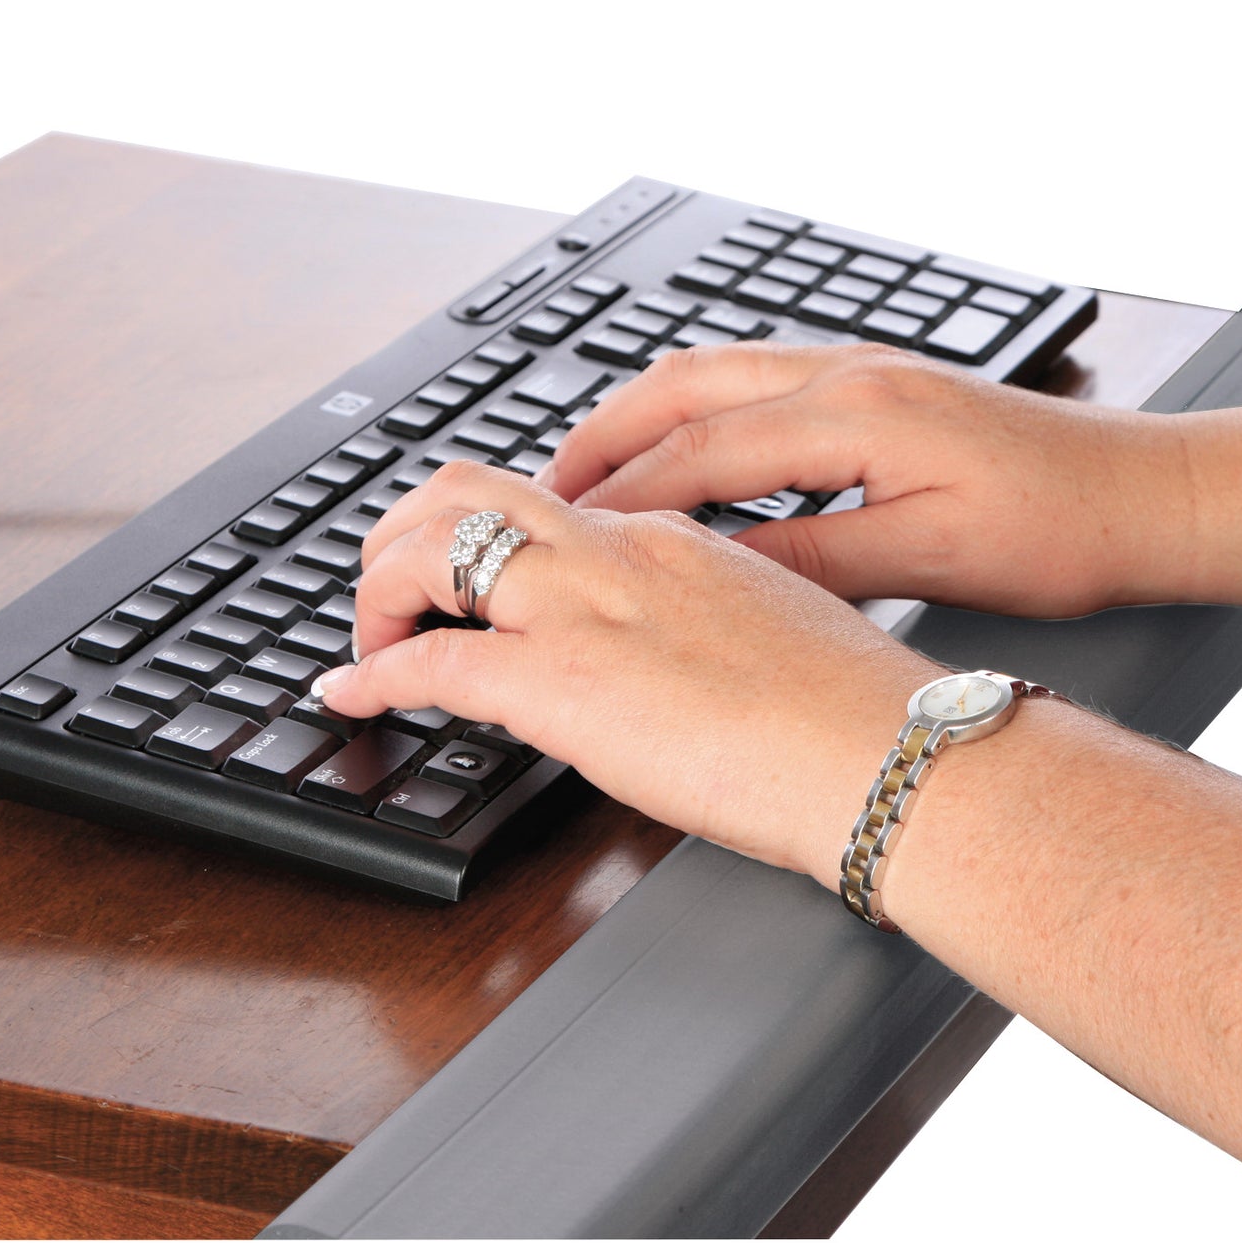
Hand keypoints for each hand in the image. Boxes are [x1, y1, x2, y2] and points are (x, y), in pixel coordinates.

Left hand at [318, 461, 935, 883]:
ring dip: (380, 589)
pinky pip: (430, 660)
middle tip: (393, 592)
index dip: (487, 543)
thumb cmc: (852, 713)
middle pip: (467, 491)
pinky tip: (356, 696)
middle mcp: (618, 553)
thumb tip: (658, 663)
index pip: (549, 512)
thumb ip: (697, 631)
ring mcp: (586, 608)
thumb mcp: (767, 638)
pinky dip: (376, 675)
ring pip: (431, 547)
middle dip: (407, 535)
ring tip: (371, 639)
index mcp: (671, 542)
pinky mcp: (561, 681)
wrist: (885, 751)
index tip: (469, 581)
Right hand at [542, 342, 1189, 616]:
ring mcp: (868, 373)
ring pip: (720, 375)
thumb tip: (713, 568)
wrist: (1150, 495)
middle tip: (544, 486)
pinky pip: (762, 386)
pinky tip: (691, 460)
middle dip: (607, 433)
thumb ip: (813, 556)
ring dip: (649, 418)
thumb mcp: (929, 561)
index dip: (622, 494)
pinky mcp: (885, 389)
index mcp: (859, 414)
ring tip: (597, 472)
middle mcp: (852, 375)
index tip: (562, 532)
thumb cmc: (1064, 531)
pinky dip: (702, 417)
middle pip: (688, 384)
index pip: (702, 451)